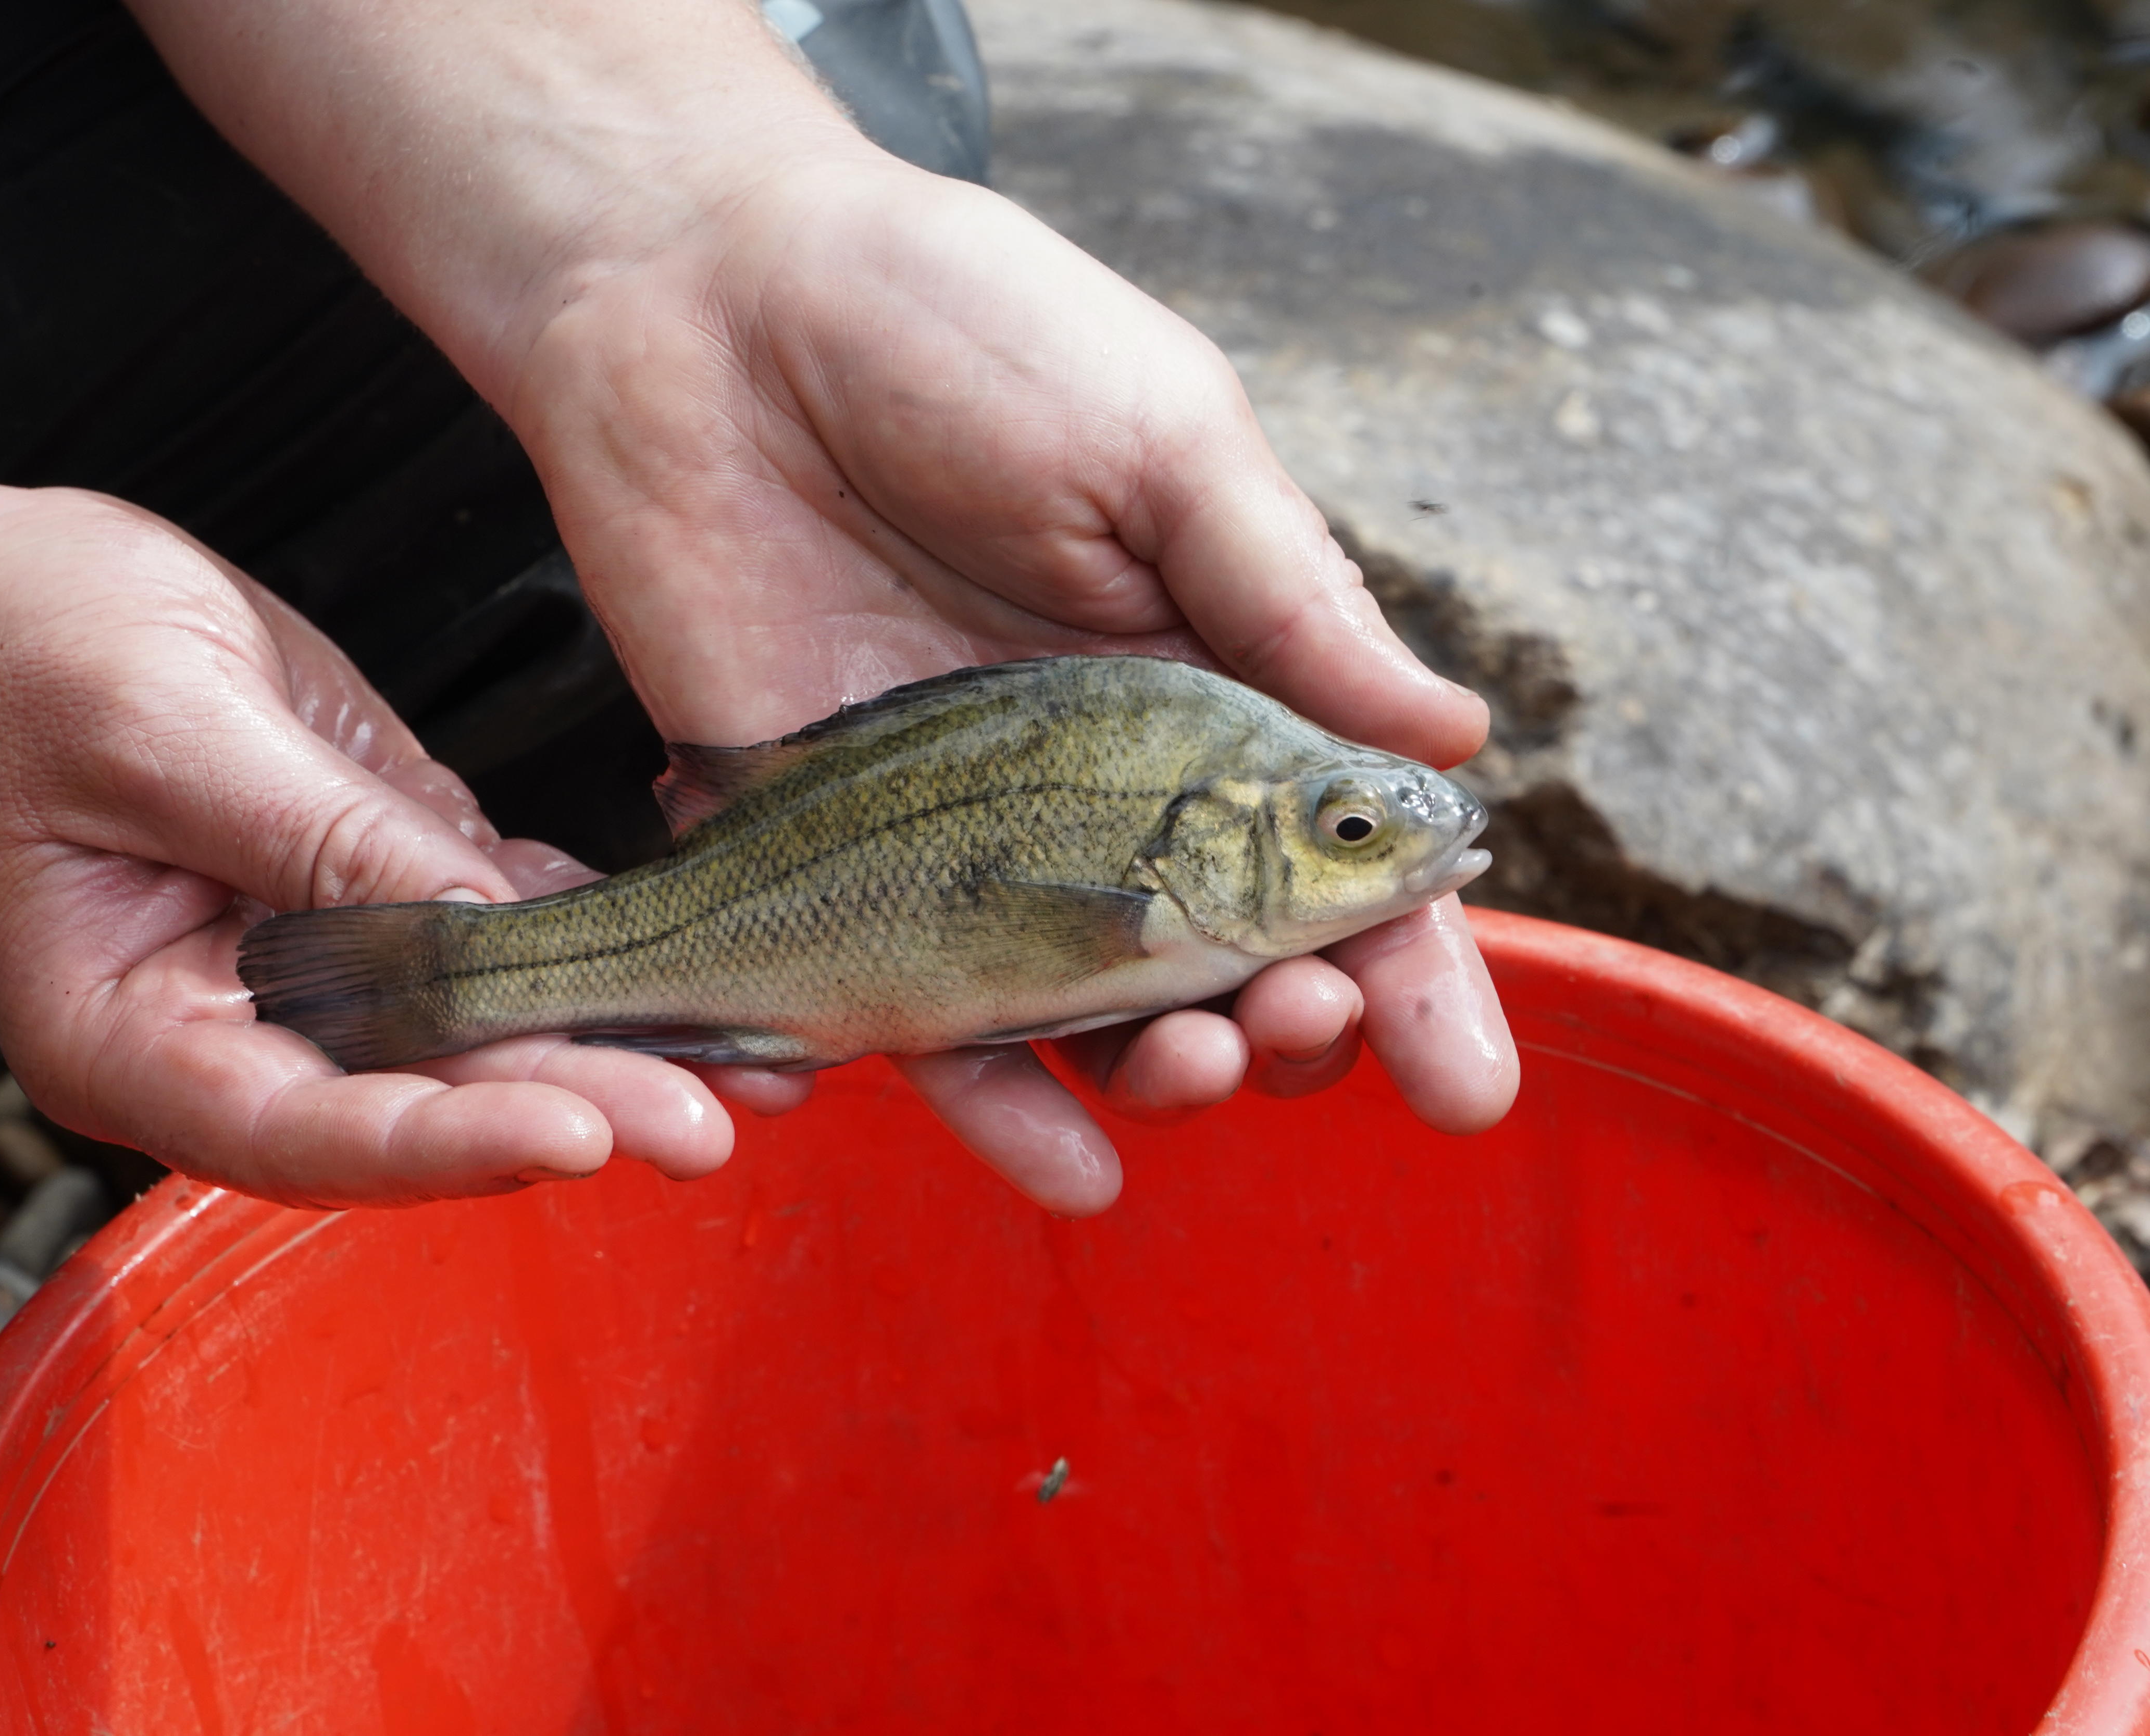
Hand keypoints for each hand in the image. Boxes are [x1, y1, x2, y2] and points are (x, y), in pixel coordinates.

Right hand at [0, 485, 750, 1204]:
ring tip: (745, 1058)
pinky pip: (477, 937)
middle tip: (712, 1118)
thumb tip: (480, 923)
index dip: (446, 1143)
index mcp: (132, 1037)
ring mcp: (297, 972)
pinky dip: (575, 944)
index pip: (306, 1131)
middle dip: (567, 1109)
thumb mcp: (165, 725)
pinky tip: (677, 955)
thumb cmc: (13, 654)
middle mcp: (226, 1034)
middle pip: (412, 1105)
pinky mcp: (356, 887)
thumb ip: (320, 837)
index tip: (577, 1132)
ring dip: (602, 1046)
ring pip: (466, 1040)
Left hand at [120, 0, 1519, 1212]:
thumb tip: (1453, 747)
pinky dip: (960, 1099)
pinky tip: (1036, 1153)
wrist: (711, 309)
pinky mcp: (820, 865)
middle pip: (1223, 972)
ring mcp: (963, 843)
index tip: (1466, 1088)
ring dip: (1147, 1087)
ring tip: (1178, 1080)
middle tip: (1285, 1025)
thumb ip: (1289, 602)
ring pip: (1079, 1026)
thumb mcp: (1159, 438)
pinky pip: (896, 1018)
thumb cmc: (957, 333)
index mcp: (1207, 692)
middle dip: (1285, 1033)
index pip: (1338, 870)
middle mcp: (1100, 794)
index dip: (1414, 982)